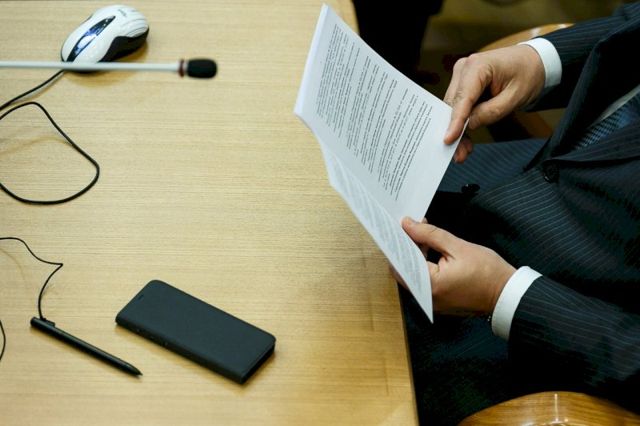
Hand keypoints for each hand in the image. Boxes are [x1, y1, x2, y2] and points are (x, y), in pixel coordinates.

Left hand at [400, 217, 515, 314]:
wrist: (507, 294)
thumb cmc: (489, 272)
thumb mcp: (459, 246)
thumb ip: (430, 235)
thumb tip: (409, 225)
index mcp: (430, 284)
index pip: (403, 260)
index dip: (400, 241)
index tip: (401, 226)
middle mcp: (426, 297)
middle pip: (405, 269)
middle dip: (407, 247)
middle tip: (412, 228)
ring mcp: (433, 302)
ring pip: (413, 275)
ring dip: (415, 255)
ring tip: (423, 236)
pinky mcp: (439, 302)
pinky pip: (424, 282)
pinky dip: (424, 266)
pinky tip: (430, 250)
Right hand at [443, 44, 545, 162]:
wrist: (533, 61)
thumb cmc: (527, 73)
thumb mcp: (515, 96)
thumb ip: (491, 111)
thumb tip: (470, 124)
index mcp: (477, 65)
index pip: (462, 98)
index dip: (455, 121)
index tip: (448, 139)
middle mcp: (464, 68)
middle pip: (453, 105)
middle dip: (455, 130)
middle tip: (459, 154)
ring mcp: (462, 76)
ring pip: (453, 108)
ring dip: (457, 130)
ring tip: (463, 150)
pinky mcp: (463, 85)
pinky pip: (459, 107)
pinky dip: (462, 123)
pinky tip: (465, 139)